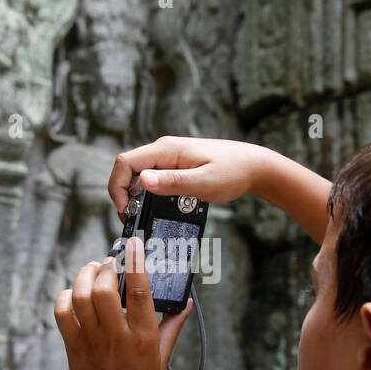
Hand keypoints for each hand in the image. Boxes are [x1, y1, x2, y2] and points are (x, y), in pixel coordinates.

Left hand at [52, 237, 192, 369]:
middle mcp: (115, 335)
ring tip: (94, 268)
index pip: (138, 292)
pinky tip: (77, 293)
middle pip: (103, 289)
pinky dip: (66, 295)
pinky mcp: (72, 342)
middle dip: (105, 266)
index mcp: (142, 338)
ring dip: (85, 275)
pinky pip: (62, 311)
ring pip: (80, 296)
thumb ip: (172, 327)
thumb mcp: (161, 359)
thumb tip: (186, 302)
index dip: (135, 263)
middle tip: (111, 260)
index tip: (134, 243)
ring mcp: (90, 339)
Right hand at [107, 136, 271, 218]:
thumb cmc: (233, 171)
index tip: (126, 210)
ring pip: (139, 176)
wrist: (254, 166)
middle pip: (128, 170)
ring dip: (137, 197)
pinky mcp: (175, 166)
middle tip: (134, 219)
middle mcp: (163, 150)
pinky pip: (153, 179)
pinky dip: (151, 195)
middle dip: (125, 195)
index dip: (117, 187)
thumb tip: (142, 180)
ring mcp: (169, 158)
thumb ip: (172, 182)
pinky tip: (160, 208)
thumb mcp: (203, 182)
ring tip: (146, 216)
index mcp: (166, 150)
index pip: (125, 162)